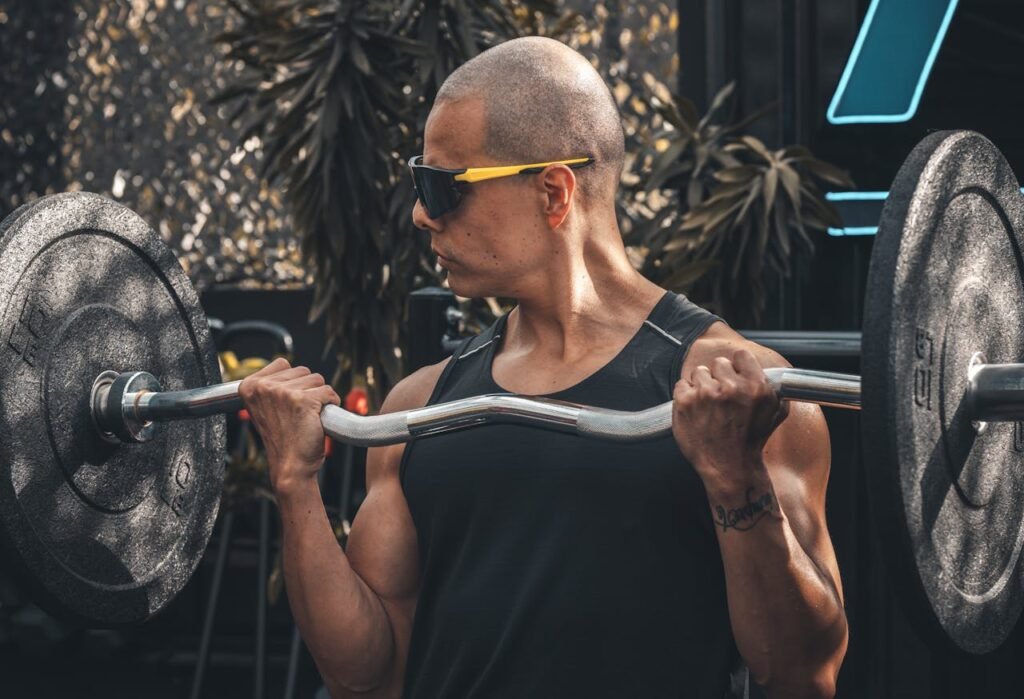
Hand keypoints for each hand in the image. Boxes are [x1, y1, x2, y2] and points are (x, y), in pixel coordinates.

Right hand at [238, 357, 341, 490]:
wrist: (290, 466)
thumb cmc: (282, 439)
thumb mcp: (265, 407)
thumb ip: (271, 385)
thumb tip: (287, 367)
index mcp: (250, 386)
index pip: (282, 364)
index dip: (293, 383)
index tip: (287, 404)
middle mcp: (264, 387)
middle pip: (302, 370)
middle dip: (307, 389)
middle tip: (298, 414)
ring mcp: (283, 393)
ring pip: (317, 379)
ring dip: (319, 397)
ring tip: (307, 416)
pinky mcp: (303, 401)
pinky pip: (329, 392)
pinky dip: (331, 404)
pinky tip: (319, 419)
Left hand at [672, 350, 787, 493]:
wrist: (729, 467)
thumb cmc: (751, 441)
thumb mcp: (775, 412)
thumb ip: (772, 387)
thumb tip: (767, 370)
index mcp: (755, 387)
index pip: (740, 355)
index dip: (737, 366)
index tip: (735, 376)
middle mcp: (730, 388)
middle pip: (718, 363)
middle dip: (719, 377)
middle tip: (722, 397)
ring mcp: (705, 394)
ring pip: (699, 372)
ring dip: (702, 386)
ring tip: (709, 407)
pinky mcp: (684, 402)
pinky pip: (681, 384)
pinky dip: (686, 396)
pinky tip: (696, 411)